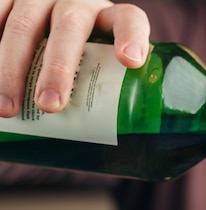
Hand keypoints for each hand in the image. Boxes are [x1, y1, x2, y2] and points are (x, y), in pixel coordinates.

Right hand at [0, 0, 149, 116]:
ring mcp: (39, 0)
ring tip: (8, 108)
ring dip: (11, 69)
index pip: (128, 20)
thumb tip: (110, 138)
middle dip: (58, 68)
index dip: (131, 38)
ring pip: (23, 26)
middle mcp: (75, 3)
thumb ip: (108, 87)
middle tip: (50, 105)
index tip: (131, 61)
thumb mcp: (101, 64)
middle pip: (69, 28)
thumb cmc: (83, 54)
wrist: (52, 22)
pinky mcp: (9, 1)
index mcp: (108, 17)